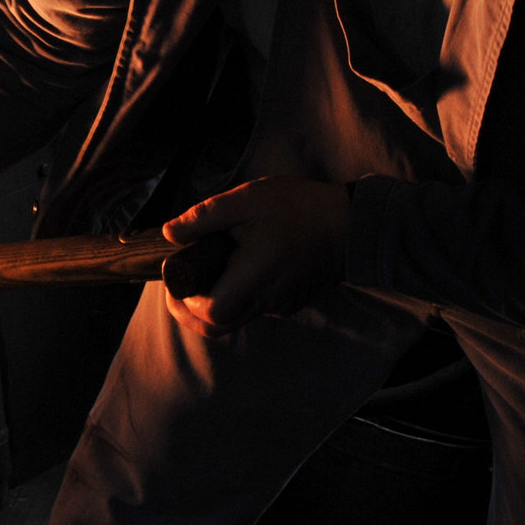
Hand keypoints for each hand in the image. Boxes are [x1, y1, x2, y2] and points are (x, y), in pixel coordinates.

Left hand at [161, 176, 349, 337]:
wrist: (354, 224)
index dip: (185, 302)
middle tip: (181, 283)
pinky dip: (239, 292)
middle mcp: (268, 299)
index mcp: (256, 274)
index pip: (211, 313)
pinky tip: (242, 263)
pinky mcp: (289, 303)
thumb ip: (205, 217)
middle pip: (218, 325)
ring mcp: (280, 305)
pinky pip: (254, 307)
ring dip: (215, 298)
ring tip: (215, 262)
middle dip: (190, 309)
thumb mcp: (247, 199)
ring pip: (235, 317)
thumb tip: (170, 234)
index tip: (177, 279)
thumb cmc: (301, 207)